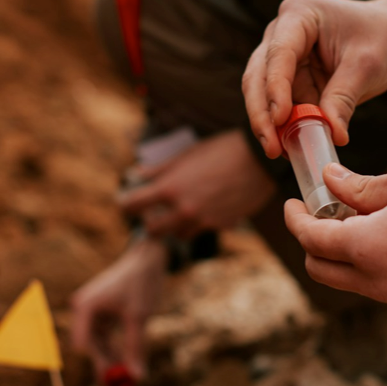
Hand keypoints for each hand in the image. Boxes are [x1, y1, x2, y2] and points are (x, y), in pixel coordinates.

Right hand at [69, 238, 167, 380]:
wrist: (147, 258)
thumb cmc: (141, 283)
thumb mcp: (139, 317)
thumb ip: (135, 347)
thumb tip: (136, 376)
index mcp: (86, 306)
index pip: (83, 342)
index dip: (96, 363)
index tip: (111, 380)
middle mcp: (83, 308)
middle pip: (88, 345)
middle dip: (103, 364)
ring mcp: (90, 311)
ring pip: (97, 343)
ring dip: (110, 357)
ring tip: (126, 376)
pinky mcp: (100, 312)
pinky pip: (104, 336)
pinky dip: (114, 347)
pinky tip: (125, 361)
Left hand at [119, 130, 276, 239]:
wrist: (259, 160)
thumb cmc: (222, 150)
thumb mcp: (188, 154)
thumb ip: (161, 168)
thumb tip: (139, 173)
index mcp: (170, 188)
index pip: (133, 204)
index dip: (127, 204)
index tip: (128, 203)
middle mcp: (184, 209)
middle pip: (153, 230)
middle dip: (151, 222)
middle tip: (155, 213)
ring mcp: (203, 220)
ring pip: (178, 234)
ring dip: (176, 226)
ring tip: (183, 210)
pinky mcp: (221, 225)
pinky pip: (203, 229)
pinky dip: (201, 222)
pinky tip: (208, 207)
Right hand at [242, 0, 386, 158]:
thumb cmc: (383, 37)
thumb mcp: (368, 64)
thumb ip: (344, 97)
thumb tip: (332, 134)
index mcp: (299, 15)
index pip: (279, 53)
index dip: (275, 87)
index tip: (279, 119)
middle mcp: (282, 33)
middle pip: (259, 75)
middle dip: (263, 113)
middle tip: (271, 146)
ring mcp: (283, 57)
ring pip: (263, 95)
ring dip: (270, 125)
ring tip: (280, 153)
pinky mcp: (291, 79)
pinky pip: (282, 107)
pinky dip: (285, 127)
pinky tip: (291, 148)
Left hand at [285, 163, 386, 308]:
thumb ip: (365, 185)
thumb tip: (330, 182)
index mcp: (369, 248)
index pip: (311, 239)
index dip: (296, 218)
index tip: (294, 201)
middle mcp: (378, 281)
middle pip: (320, 268)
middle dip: (312, 240)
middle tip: (325, 209)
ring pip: (348, 280)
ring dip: (342, 253)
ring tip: (362, 215)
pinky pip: (377, 285)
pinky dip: (368, 262)